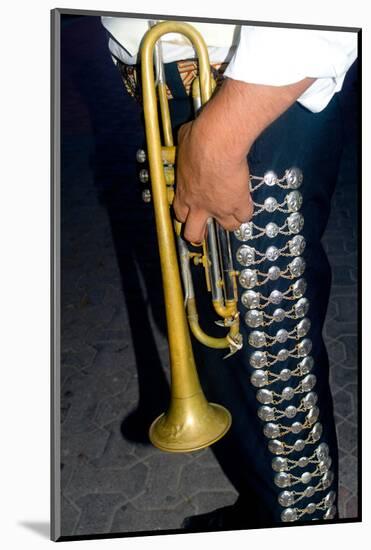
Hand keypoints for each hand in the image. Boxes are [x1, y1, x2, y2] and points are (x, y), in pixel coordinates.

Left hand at [173, 119, 252, 242]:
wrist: (217, 143)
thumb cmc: (199, 139)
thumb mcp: (184, 143)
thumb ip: (187, 150)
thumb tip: (189, 137)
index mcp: (183, 192)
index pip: (180, 214)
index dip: (186, 215)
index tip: (191, 212)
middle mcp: (199, 205)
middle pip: (194, 234)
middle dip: (198, 234)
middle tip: (205, 231)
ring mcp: (219, 208)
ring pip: (227, 227)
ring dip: (230, 221)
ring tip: (234, 211)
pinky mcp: (237, 204)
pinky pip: (245, 216)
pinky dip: (247, 210)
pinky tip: (247, 201)